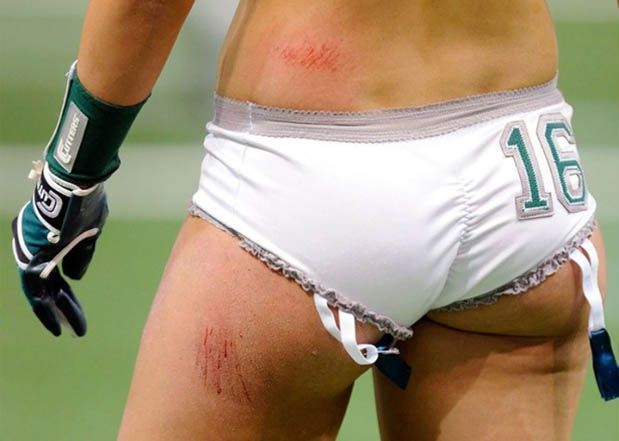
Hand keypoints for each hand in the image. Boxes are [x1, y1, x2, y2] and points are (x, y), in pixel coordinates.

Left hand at [11, 161, 107, 335]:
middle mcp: (36, 250)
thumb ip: (80, 256)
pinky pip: (36, 292)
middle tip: (73, 328)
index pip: (56, 274)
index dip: (65, 294)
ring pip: (42, 292)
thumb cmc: (82, 205)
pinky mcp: (30, 260)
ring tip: (69, 331)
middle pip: (48, 286)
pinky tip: (59, 324)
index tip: (74, 308)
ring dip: (57, 312)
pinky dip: (46, 310)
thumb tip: (75, 278)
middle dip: (63, 307)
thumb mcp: (87, 233)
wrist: (71, 187)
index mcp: (51, 243)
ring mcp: (31, 254)